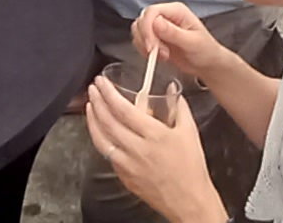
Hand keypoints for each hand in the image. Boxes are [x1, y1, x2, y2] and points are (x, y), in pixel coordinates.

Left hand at [84, 77, 225, 222]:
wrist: (188, 200)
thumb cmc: (191, 168)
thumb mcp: (190, 132)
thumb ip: (179, 108)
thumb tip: (171, 89)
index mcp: (154, 135)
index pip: (124, 110)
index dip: (109, 94)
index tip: (102, 83)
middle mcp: (138, 149)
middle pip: (108, 122)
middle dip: (97, 102)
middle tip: (93, 89)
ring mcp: (128, 165)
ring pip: (102, 139)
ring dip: (92, 120)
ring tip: (90, 106)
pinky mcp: (124, 176)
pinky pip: (108, 155)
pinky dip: (101, 139)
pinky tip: (101, 131)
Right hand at [133, 3, 233, 84]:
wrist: (207, 64)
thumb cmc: (206, 51)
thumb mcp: (192, 43)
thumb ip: (174, 33)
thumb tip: (157, 22)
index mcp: (176, 11)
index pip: (152, 12)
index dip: (147, 29)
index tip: (151, 47)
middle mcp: (166, 15)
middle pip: (142, 20)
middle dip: (146, 39)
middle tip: (158, 53)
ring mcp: (159, 26)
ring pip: (138, 30)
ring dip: (145, 45)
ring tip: (163, 55)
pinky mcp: (155, 37)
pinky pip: (140, 40)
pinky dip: (145, 50)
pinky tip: (159, 57)